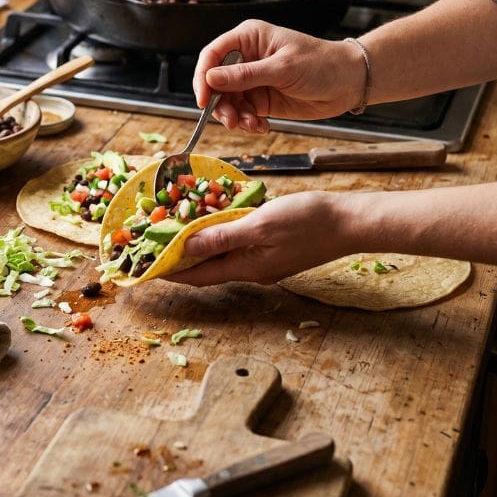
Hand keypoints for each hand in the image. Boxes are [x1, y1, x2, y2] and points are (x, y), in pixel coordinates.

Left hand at [167, 191, 351, 285]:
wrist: (349, 222)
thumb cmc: (309, 221)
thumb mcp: (260, 225)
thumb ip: (223, 236)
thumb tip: (188, 246)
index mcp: (247, 267)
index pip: (198, 276)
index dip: (171, 271)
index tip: (147, 268)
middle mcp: (253, 269)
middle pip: (208, 267)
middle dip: (181, 259)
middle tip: (158, 245)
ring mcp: (265, 261)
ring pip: (224, 256)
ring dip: (201, 246)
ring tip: (179, 232)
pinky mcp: (275, 249)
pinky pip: (240, 246)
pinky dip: (222, 236)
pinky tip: (217, 220)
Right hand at [192, 20, 364, 132]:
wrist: (349, 83)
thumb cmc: (321, 64)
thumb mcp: (282, 68)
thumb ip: (245, 75)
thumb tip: (211, 78)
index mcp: (248, 38)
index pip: (212, 55)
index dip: (203, 77)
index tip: (203, 99)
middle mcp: (246, 58)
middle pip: (215, 82)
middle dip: (220, 104)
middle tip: (231, 121)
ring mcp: (252, 80)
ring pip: (226, 102)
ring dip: (235, 117)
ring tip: (252, 125)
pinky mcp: (260, 100)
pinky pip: (242, 114)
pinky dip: (248, 123)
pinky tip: (262, 127)